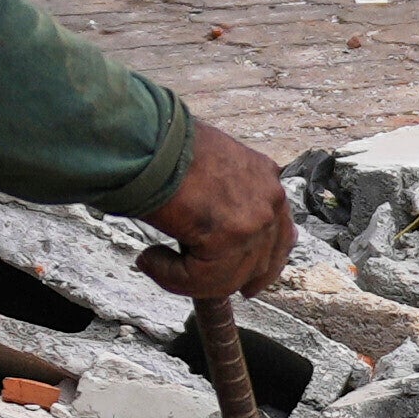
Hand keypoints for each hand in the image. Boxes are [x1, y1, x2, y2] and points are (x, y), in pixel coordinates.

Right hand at [137, 117, 291, 305]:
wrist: (139, 134)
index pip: (279, 232)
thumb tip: (216, 231)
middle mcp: (269, 198)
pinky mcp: (230, 238)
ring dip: (188, 277)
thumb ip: (222, 195)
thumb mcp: (205, 166)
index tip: (248, 283)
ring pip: (230, 276)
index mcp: (265, 177)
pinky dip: (171, 278)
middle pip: (263, 260)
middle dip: (232, 278)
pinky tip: (149, 258)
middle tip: (198, 283)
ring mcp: (254, 219)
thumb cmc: (158, 145)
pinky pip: (203, 280)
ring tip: (154, 260)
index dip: (263, 262)